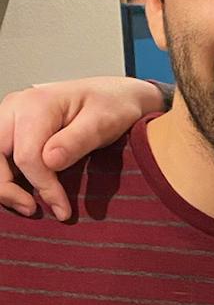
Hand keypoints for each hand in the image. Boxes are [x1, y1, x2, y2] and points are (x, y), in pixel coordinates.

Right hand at [0, 77, 163, 219]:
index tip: (63, 209)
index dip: (43, 186)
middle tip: (33, 209)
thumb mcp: (104, 122)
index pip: (27, 156)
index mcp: (37, 105)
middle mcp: (15, 107)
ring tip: (27, 204)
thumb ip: (77, 141)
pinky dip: (5, 174)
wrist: (112, 94)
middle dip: (7, 188)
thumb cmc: (111, 105)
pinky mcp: (10, 127)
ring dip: (2, 183)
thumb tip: (50, 162)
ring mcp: (8, 116)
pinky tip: (23, 190)